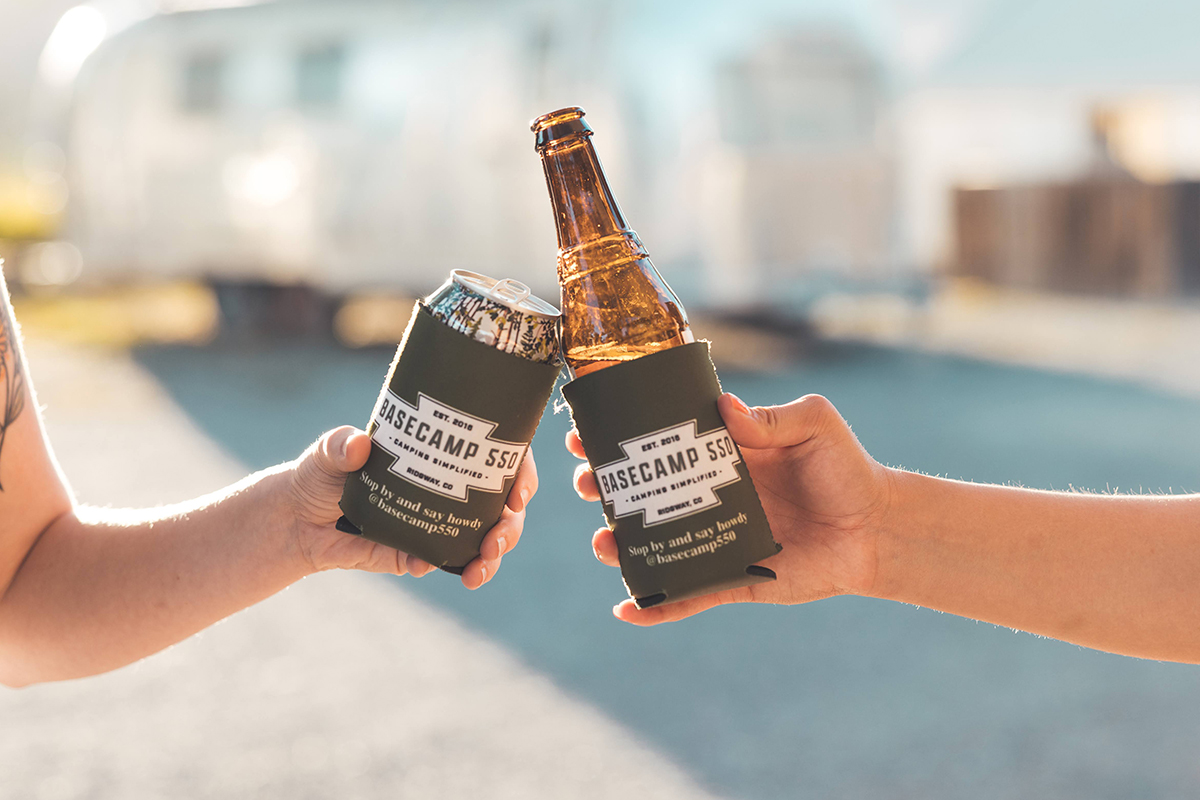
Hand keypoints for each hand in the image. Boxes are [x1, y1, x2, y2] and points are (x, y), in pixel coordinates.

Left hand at [288, 426, 536, 589]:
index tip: (519, 491)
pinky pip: (445, 564)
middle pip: (502, 507)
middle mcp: (450, 490)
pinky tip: (423, 566)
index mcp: (444, 456)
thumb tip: (359, 447)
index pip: (497, 458)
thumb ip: (341, 445)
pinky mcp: (418, 553)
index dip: (521, 473)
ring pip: (484, 540)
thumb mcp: (330, 451)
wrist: (297, 520)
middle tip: (498, 537)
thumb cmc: (321, 473)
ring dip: (492, 556)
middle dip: (512, 525)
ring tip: (480, 568)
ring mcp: (439, 524)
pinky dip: (446, 568)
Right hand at [570, 394, 891, 623]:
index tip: (584, 434)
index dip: (621, 439)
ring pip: (656, 546)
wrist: (879, 529)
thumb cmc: (848, 469)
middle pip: (645, 495)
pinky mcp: (733, 581)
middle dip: (607, 492)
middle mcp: (710, 497)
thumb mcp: (814, 425)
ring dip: (620, 548)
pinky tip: (626, 608)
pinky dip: (656, 607)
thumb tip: (724, 408)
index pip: (660, 445)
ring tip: (602, 544)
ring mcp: (717, 540)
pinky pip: (687, 596)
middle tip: (586, 486)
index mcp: (721, 456)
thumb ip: (772, 416)